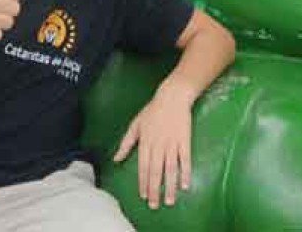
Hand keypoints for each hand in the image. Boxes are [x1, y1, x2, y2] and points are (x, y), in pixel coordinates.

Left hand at [113, 81, 196, 208]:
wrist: (172, 97)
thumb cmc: (152, 110)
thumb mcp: (135, 125)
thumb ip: (126, 143)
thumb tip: (115, 159)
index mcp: (145, 142)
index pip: (143, 166)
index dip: (143, 182)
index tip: (144, 196)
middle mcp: (158, 145)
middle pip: (156, 171)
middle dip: (155, 190)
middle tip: (155, 205)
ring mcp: (172, 143)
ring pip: (170, 168)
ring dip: (170, 186)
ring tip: (169, 200)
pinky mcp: (185, 141)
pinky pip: (185, 160)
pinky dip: (185, 173)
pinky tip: (185, 185)